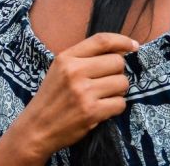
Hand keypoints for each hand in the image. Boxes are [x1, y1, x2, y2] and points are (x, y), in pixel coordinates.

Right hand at [14, 33, 138, 160]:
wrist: (36, 129)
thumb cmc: (52, 98)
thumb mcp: (60, 69)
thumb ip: (85, 58)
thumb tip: (121, 50)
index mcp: (67, 58)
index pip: (102, 41)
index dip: (122, 41)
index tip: (134, 46)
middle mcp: (75, 72)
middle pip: (118, 62)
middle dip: (117, 72)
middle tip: (106, 82)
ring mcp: (83, 92)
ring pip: (123, 83)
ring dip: (118, 91)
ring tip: (102, 96)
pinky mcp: (91, 112)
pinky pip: (120, 103)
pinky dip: (115, 107)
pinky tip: (102, 109)